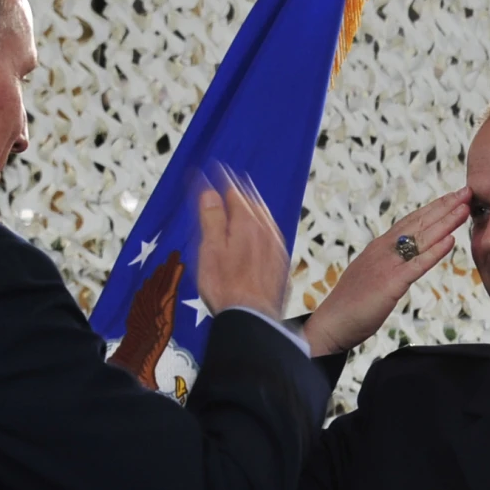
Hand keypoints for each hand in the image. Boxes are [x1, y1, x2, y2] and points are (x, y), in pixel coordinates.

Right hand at [194, 170, 289, 322]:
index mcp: (246, 223)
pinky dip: (262, 226)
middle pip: (252, 202)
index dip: (219, 180)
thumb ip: (212, 218)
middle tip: (228, 179)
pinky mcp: (280, 264)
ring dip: (252, 206)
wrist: (253, 318)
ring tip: (244, 199)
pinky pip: (272, 235)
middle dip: (238, 189)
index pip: (232, 192)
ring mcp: (276, 247)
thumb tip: (209, 193)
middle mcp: (266, 231)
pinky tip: (259, 231)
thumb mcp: (210, 249)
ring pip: (264, 218)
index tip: (211, 170)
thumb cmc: (227, 288)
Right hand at [303, 188, 470, 357]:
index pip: (410, 221)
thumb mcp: (372, 276)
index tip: (452, 197)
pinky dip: (435, 251)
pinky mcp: (390, 283)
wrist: (331, 324)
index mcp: (379, 247)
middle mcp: (383, 250)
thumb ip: (388, 264)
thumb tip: (403, 258)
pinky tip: (451, 240)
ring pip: (421, 238)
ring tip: (465, 208)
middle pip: (418, 223)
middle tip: (466, 192)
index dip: (433, 208)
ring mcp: (386, 264)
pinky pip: (417, 264)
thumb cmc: (351, 304)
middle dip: (444, 206)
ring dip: (445, 222)